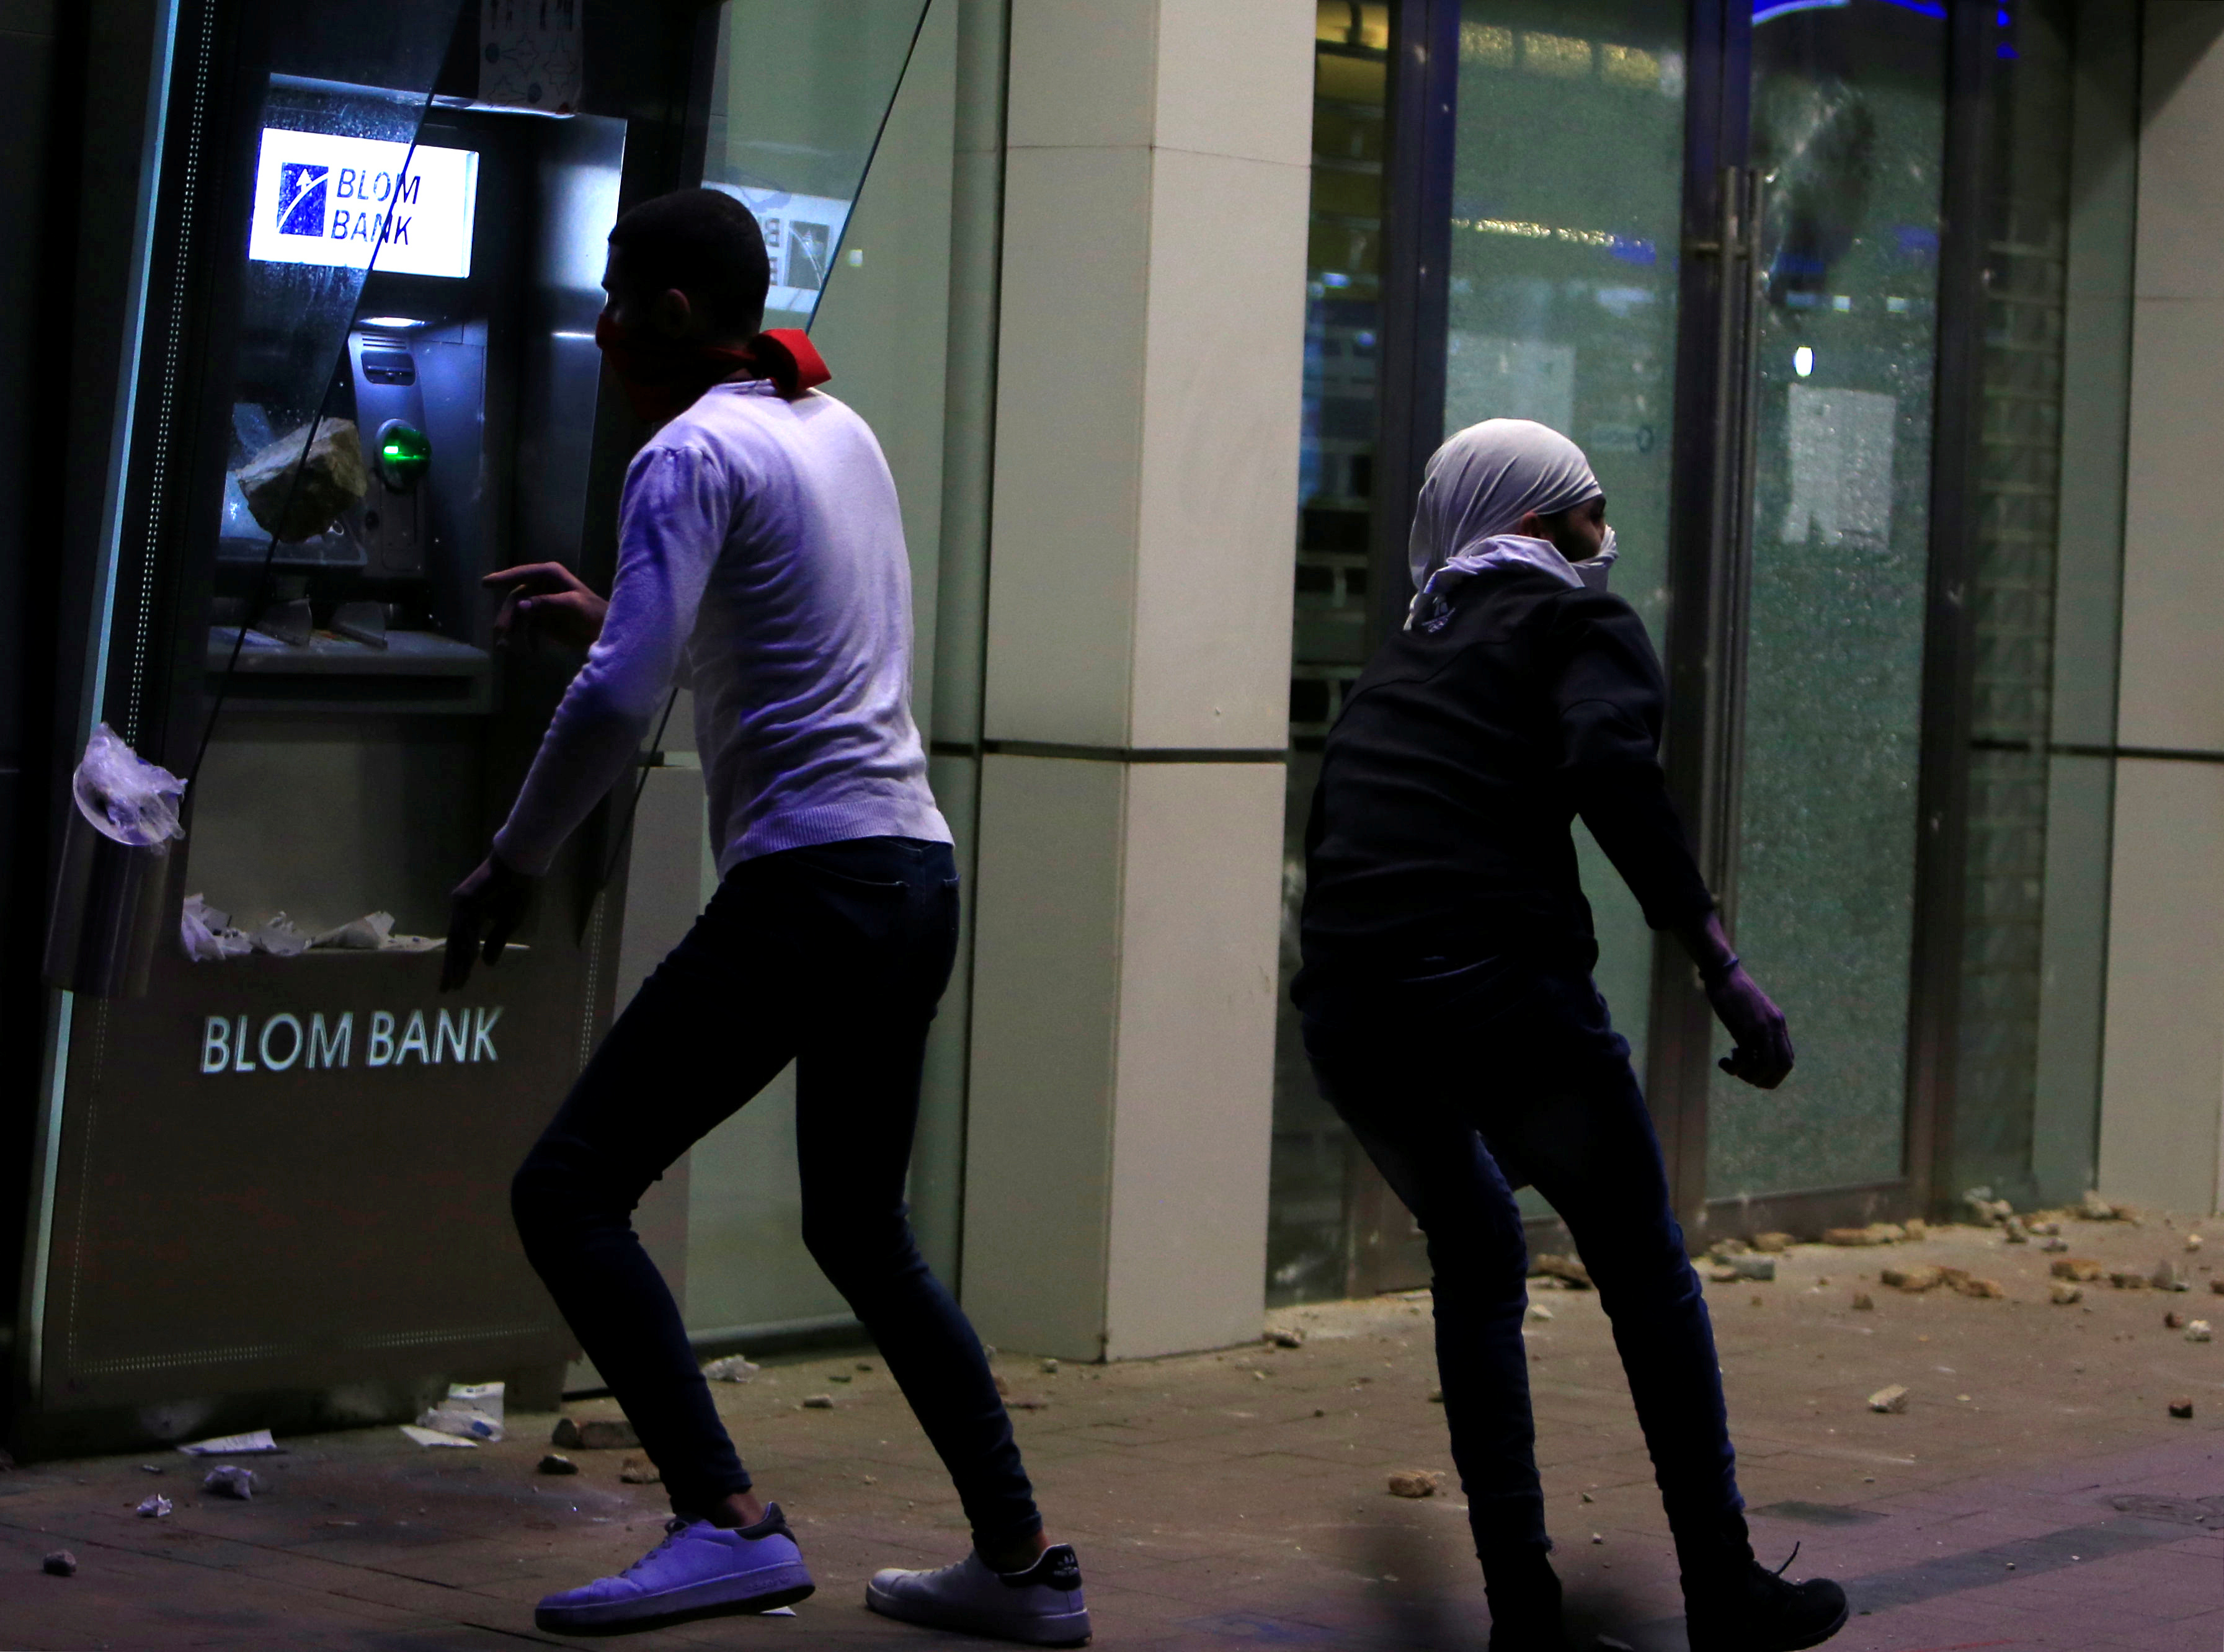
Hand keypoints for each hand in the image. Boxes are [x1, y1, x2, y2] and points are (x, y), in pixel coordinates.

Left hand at [443, 853, 533, 991]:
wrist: (520, 867)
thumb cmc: (516, 891)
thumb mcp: (509, 923)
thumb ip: (496, 942)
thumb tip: (487, 964)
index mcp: (471, 917)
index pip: (461, 945)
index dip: (459, 965)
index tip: (456, 985)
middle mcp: (461, 911)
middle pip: (454, 943)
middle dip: (452, 967)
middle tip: (447, 989)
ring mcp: (460, 904)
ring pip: (457, 937)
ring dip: (458, 960)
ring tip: (456, 980)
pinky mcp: (465, 898)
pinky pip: (465, 925)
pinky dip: (467, 942)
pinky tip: (469, 958)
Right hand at [485, 562, 607, 649]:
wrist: (605, 632)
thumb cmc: (594, 612)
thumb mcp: (572, 605)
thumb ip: (547, 603)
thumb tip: (521, 606)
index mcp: (550, 575)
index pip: (522, 574)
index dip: (503, 578)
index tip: (485, 583)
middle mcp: (542, 586)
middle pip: (516, 597)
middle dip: (508, 615)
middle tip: (501, 632)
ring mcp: (540, 603)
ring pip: (518, 614)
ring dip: (513, 630)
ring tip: (507, 646)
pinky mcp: (541, 619)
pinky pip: (525, 627)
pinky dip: (524, 638)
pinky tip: (531, 651)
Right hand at [1706, 963, 1793, 1089]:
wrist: (1724, 974)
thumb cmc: (1733, 990)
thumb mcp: (1753, 1010)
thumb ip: (1758, 1027)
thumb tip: (1751, 1047)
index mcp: (1779, 1023)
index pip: (1787, 1060)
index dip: (1773, 1073)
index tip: (1753, 1071)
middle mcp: (1775, 1027)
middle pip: (1783, 1067)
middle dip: (1765, 1080)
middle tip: (1745, 1076)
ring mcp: (1761, 1028)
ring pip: (1766, 1066)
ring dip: (1749, 1075)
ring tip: (1732, 1068)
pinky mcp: (1746, 1028)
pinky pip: (1747, 1059)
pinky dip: (1735, 1068)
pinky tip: (1724, 1061)